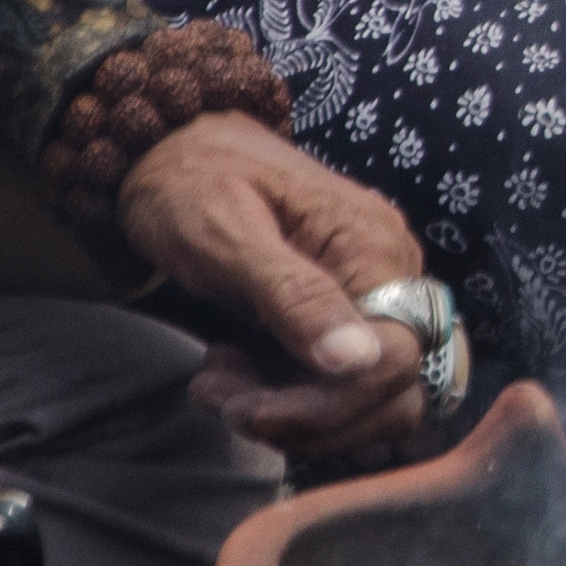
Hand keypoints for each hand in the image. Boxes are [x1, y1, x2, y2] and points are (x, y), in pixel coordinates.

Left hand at [117, 114, 430, 455]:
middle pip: (390, 387)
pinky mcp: (347, 309)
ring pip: (369, 396)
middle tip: (223, 398)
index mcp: (374, 246)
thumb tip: (359, 360)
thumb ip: (294, 297)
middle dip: (305, 416)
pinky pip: (341, 382)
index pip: (394, 359)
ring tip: (222, 386)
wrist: (170, 149)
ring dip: (295, 415)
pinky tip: (234, 375)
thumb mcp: (227, 237)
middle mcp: (393, 270)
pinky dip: (288, 399)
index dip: (328, 406)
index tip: (244, 409)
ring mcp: (374, 291)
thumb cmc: (191, 183)